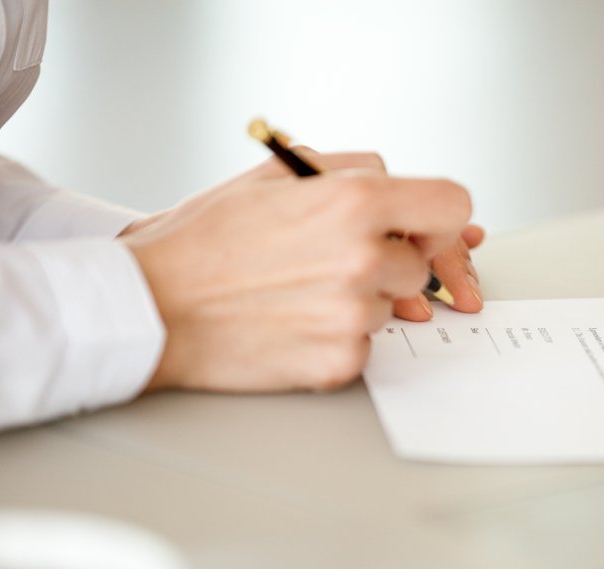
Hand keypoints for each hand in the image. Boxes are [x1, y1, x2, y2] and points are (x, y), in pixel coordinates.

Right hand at [122, 153, 471, 392]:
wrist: (151, 307)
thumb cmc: (204, 241)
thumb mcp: (274, 175)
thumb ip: (351, 171)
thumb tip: (406, 194)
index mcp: (353, 201)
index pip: (452, 205)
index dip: (440, 219)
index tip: (422, 230)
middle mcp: (364, 258)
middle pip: (419, 263)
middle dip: (388, 260)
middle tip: (332, 260)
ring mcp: (354, 316)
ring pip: (391, 306)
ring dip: (359, 298)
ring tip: (296, 289)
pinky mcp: (340, 362)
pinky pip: (365, 345)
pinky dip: (337, 336)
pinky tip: (291, 322)